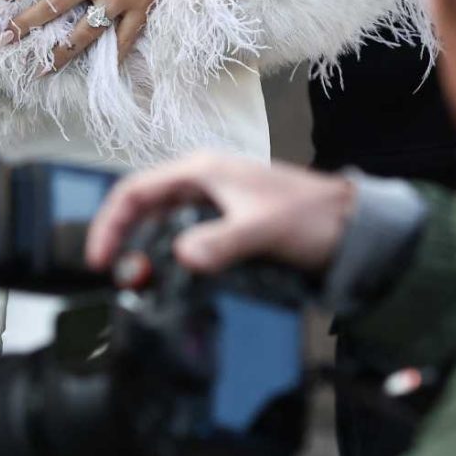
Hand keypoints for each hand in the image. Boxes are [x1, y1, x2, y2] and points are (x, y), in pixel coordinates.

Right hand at [85, 151, 355, 278]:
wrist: (355, 228)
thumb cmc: (312, 219)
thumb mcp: (263, 229)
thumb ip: (222, 243)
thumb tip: (182, 256)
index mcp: (201, 171)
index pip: (134, 191)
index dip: (109, 224)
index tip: (100, 261)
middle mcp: (202, 182)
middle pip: (143, 208)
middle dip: (124, 242)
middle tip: (118, 279)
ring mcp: (215, 202)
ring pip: (162, 224)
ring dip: (146, 253)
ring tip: (141, 284)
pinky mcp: (228, 223)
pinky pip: (185, 237)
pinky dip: (170, 258)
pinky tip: (173, 281)